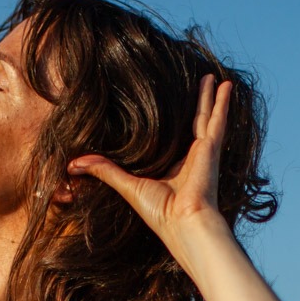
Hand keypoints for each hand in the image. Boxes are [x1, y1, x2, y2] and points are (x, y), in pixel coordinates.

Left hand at [66, 74, 232, 250]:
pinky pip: (218, 119)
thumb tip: (73, 165)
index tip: (167, 103)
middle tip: (197, 82)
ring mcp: (204, 151)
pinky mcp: (212, 148)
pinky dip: (223, 102)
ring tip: (213, 77)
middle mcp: (192, 157)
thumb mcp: (126, 186)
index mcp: (175, 166)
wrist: (183, 223)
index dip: (172, 121)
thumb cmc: (159, 211)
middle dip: (195, 103)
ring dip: (209, 97)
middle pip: (193, 121)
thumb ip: (103, 171)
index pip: (173, 137)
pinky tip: (226, 86)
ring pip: (207, 116)